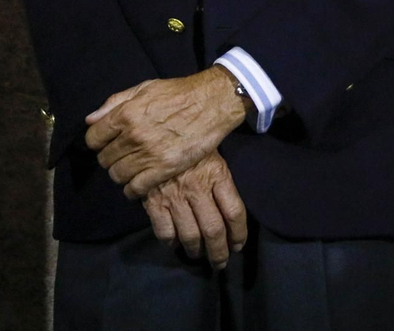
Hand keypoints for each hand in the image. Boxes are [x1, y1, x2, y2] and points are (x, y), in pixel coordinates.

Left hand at [85, 66, 247, 197]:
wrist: (211, 103)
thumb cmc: (178, 93)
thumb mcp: (144, 88)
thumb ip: (115, 103)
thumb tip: (90, 120)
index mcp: (125, 114)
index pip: (93, 139)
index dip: (98, 142)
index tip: (106, 142)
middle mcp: (133, 136)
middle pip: (104, 159)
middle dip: (110, 157)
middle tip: (122, 155)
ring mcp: (148, 154)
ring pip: (117, 175)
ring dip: (121, 173)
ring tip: (131, 168)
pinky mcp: (164, 169)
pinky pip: (136, 188)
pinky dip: (132, 189)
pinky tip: (137, 183)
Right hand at [144, 151, 247, 268]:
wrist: (154, 131)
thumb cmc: (189, 141)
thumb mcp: (212, 152)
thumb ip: (221, 179)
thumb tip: (229, 208)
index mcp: (217, 175)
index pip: (235, 212)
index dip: (239, 234)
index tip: (238, 245)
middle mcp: (198, 189)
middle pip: (214, 230)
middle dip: (219, 252)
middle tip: (220, 262)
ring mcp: (175, 197)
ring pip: (191, 235)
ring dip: (196, 251)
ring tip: (198, 255)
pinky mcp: (154, 202)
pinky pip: (165, 232)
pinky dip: (171, 243)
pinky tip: (174, 243)